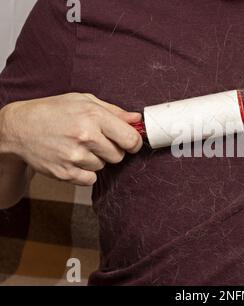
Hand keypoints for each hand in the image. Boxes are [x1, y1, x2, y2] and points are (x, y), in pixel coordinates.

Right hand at [0, 93, 142, 185]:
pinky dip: (85, 172)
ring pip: (103, 166)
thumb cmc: (53, 111)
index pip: (130, 139)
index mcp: (93, 116)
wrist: (18, 128)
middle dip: (112, 150)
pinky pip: (91, 179)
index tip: (131, 142)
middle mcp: (85, 136)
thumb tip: (138, 119)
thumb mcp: (83, 101)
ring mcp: (74, 156)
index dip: (134, 142)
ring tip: (79, 146)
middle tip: (97, 141)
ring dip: (96, 159)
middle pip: (119, 155)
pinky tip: (73, 159)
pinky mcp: (65, 173)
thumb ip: (114, 111)